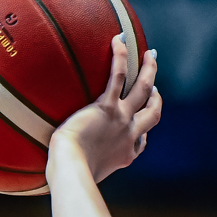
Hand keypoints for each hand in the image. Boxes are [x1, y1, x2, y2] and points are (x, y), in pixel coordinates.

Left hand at [50, 37, 160, 182]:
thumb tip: (59, 174)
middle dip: (157, 98)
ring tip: (151, 55)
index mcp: (124, 154)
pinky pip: (118, 76)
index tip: (141, 128)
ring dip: (150, 70)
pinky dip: (120, 56)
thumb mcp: (81, 176)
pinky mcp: (107, 106)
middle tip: (156, 85)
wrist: (72, 168)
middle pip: (153, 113)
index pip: (140, 143)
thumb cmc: (69, 177)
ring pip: (143, 89)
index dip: (143, 134)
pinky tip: (118, 40)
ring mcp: (121, 118)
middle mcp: (129, 135)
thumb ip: (78, 170)